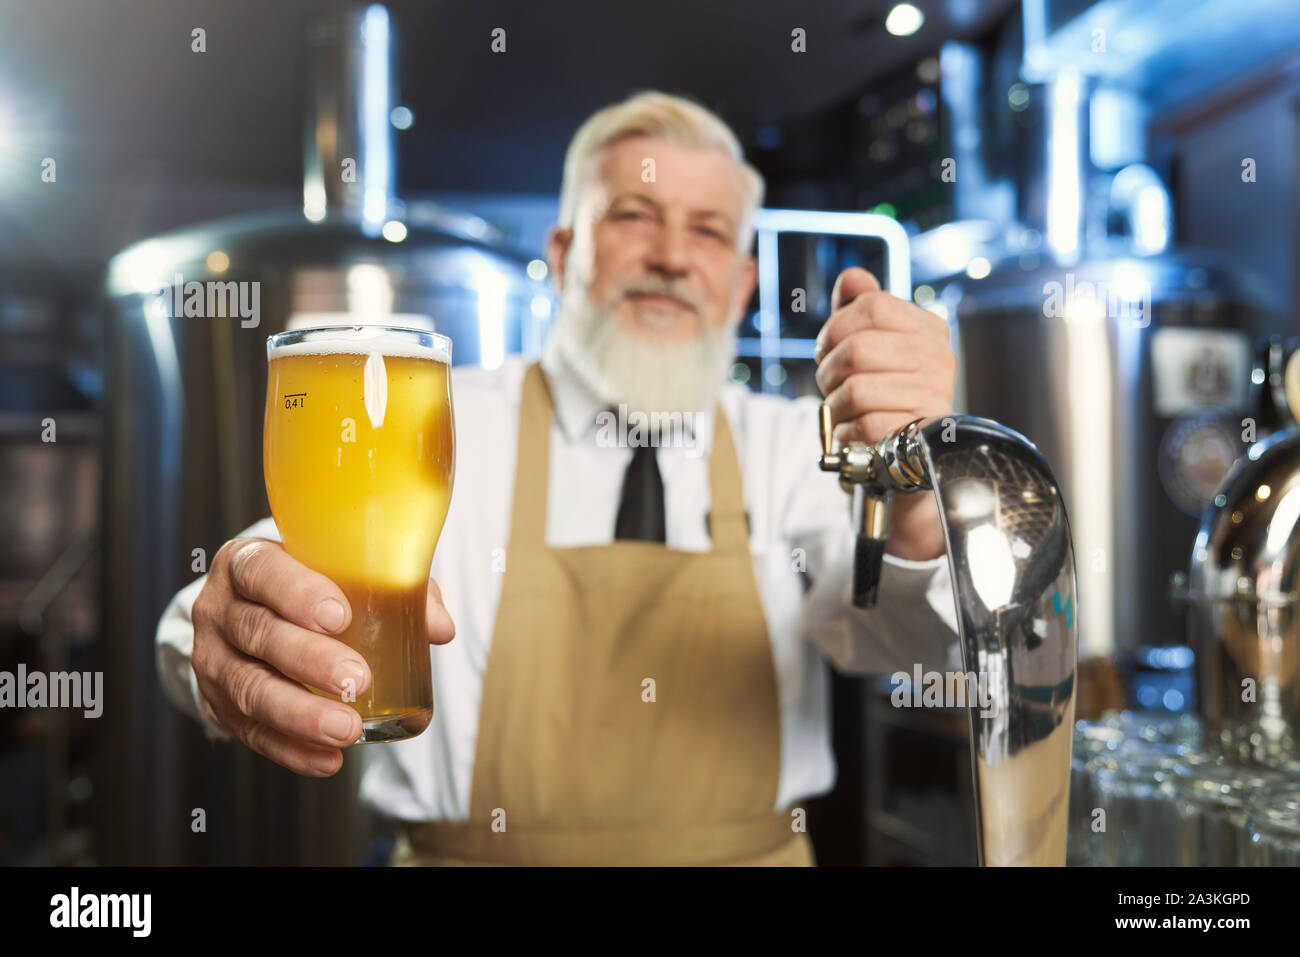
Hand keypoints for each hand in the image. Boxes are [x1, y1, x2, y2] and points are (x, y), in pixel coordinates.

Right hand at [190, 538, 455, 776]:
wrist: (248, 611)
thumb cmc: (307, 584)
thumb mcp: (339, 571)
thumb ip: (392, 588)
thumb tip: (439, 628)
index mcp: (245, 562)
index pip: (263, 572)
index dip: (297, 593)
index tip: (339, 616)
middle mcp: (220, 609)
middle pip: (258, 634)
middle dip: (309, 660)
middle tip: (357, 679)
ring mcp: (213, 659)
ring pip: (250, 689)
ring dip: (300, 714)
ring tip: (346, 729)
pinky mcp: (217, 703)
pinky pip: (250, 732)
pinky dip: (291, 749)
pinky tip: (327, 759)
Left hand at [813, 267, 955, 560]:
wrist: (910, 460)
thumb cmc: (888, 397)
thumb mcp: (874, 347)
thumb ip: (861, 310)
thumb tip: (853, 277)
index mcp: (929, 330)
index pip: (872, 305)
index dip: (836, 326)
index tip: (829, 347)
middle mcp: (939, 360)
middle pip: (857, 349)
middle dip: (828, 370)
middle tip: (831, 384)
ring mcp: (932, 397)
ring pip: (854, 389)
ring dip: (834, 406)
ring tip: (843, 411)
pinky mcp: (918, 435)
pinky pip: (861, 424)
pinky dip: (845, 432)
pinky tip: (855, 432)